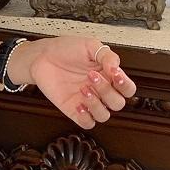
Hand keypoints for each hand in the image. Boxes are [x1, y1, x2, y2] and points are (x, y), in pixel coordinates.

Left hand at [21, 34, 135, 129]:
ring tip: (83, 89)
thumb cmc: (66, 49)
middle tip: (92, 76)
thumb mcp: (89, 45)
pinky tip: (79, 103)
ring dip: (96, 104)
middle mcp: (100, 91)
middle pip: (118, 104)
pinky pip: (87, 123)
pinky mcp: (74, 110)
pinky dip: (86, 117)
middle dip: (106, 91)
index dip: (125, 85)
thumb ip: (107, 55)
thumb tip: (116, 67)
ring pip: (104, 116)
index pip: (128, 89)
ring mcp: (88, 102)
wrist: (42, 56)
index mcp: (109, 76)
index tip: (114, 73)